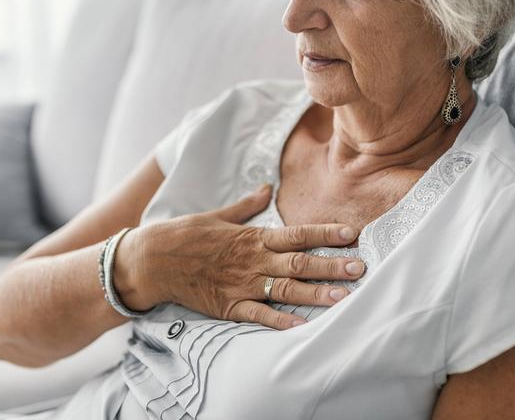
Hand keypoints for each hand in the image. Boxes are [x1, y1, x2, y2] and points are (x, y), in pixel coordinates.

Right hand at [122, 183, 366, 329]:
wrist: (154, 259)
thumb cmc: (186, 235)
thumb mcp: (219, 214)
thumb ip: (247, 205)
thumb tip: (266, 188)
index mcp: (253, 237)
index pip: (297, 234)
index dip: (326, 234)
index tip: (351, 234)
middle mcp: (253, 261)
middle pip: (300, 263)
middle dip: (332, 265)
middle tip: (360, 269)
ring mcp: (242, 284)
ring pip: (286, 290)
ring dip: (316, 294)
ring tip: (343, 298)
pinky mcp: (229, 305)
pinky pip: (259, 315)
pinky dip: (280, 322)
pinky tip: (302, 327)